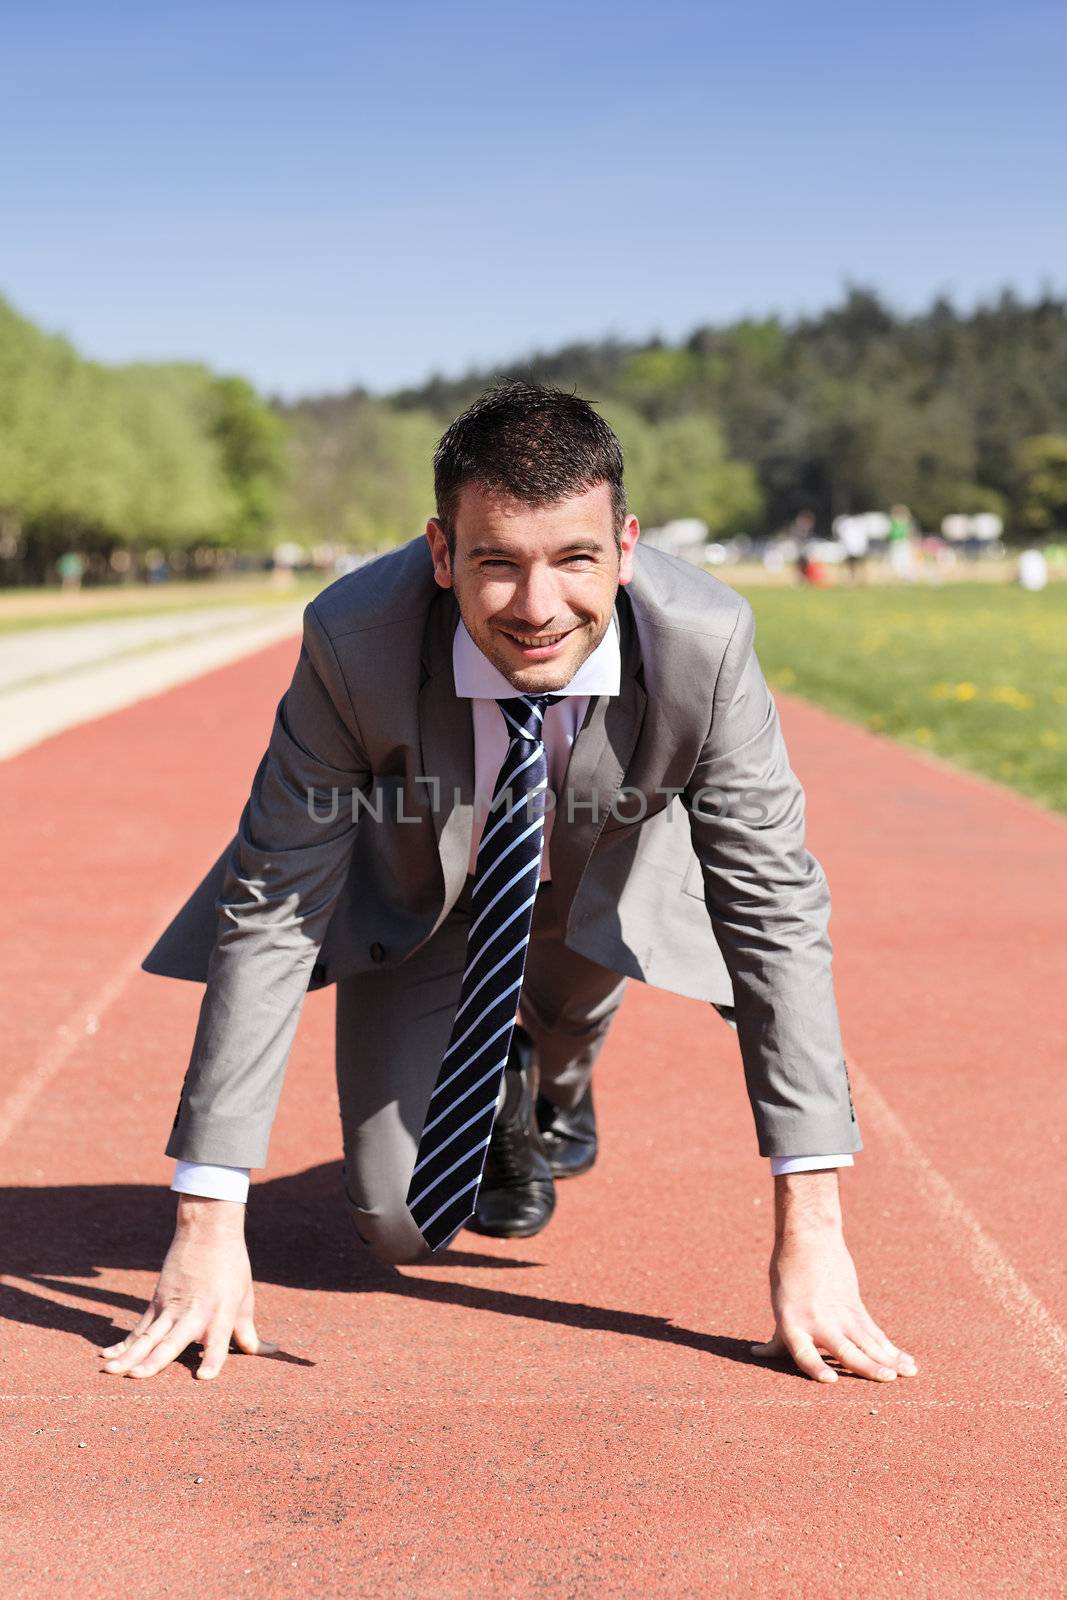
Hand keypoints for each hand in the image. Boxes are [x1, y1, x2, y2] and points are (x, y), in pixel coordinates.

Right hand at [99, 1196, 276, 1380]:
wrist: (207, 1231)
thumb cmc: (232, 1268)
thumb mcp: (244, 1299)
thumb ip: (249, 1332)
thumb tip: (270, 1352)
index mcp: (220, 1312)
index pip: (217, 1340)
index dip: (212, 1359)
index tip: (204, 1377)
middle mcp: (194, 1312)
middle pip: (172, 1340)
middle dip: (154, 1361)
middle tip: (137, 1377)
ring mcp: (171, 1307)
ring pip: (148, 1335)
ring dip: (129, 1354)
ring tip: (111, 1371)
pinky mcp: (157, 1301)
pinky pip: (138, 1327)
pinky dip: (122, 1343)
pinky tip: (107, 1356)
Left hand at [752, 1171, 917, 1384]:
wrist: (809, 1240)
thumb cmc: (788, 1277)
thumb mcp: (780, 1307)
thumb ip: (778, 1338)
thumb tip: (757, 1354)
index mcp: (792, 1324)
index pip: (803, 1352)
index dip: (816, 1367)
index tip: (831, 1380)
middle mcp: (818, 1322)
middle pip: (845, 1350)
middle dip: (867, 1366)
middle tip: (886, 1378)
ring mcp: (840, 1315)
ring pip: (868, 1342)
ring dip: (888, 1360)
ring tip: (907, 1373)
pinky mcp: (856, 1308)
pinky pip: (875, 1334)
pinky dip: (891, 1349)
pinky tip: (906, 1362)